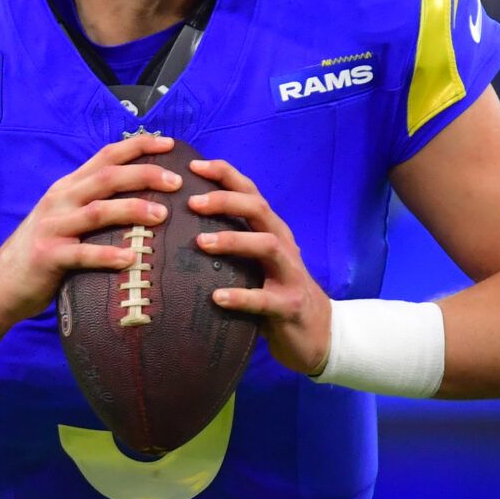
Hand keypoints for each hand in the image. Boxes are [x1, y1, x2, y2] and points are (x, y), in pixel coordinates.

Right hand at [0, 132, 180, 322]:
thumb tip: (142, 200)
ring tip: (162, 215)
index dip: (138, 146)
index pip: (106, 156)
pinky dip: (107, 255)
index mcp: (68, 188)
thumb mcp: (65, 219)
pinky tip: (131, 258)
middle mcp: (60, 200)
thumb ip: (93, 206)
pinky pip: (82, 254)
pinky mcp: (48, 257)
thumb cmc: (43, 253)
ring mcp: (53, 227)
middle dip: (145, 174)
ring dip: (132, 210)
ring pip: (98, 211)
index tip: (169, 144)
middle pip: (107, 178)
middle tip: (177, 181)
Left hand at [187, 158, 332, 376]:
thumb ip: (233, 241)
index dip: (224, 175)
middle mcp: (283, 245)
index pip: (250, 192)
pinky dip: (240, 296)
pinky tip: (217, 297)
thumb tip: (181, 225)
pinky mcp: (289, 305)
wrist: (317, 333)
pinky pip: (264, 299)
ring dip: (233, 240)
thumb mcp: (257, 262)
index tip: (193, 165)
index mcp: (272, 230)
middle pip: (258, 209)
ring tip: (201, 242)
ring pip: (266, 245)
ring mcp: (290, 274)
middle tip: (191, 202)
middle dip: (225, 201)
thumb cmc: (276, 291)